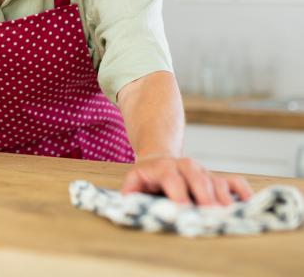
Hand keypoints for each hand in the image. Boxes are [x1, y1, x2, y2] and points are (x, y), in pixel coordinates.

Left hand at [121, 155, 253, 205]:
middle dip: (204, 195)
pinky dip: (242, 192)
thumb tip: (128, 204)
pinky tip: (248, 205)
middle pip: (197, 176)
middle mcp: (186, 167)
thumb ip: (131, 192)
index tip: (184, 209)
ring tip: (227, 216)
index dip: (177, 192)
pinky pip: (235, 181)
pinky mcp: (217, 178)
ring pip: (216, 180)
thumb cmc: (147, 178)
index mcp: (164, 167)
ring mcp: (204, 171)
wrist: (160, 160)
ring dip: (223, 198)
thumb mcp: (134, 181)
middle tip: (210, 215)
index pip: (171, 177)